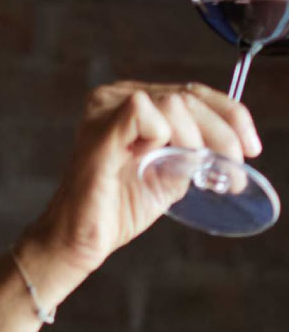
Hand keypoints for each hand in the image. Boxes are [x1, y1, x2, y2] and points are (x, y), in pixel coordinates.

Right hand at [24, 81, 261, 281]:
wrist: (80, 239)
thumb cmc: (117, 207)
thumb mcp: (168, 173)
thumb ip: (192, 151)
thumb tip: (230, 146)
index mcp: (131, 103)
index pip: (192, 92)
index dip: (230, 114)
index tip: (250, 148)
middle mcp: (114, 98)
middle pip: (189, 96)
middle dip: (222, 133)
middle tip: (232, 170)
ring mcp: (104, 111)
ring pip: (174, 102)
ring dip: (197, 138)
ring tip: (196, 171)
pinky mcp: (99, 131)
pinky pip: (142, 112)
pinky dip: (163, 135)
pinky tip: (155, 158)